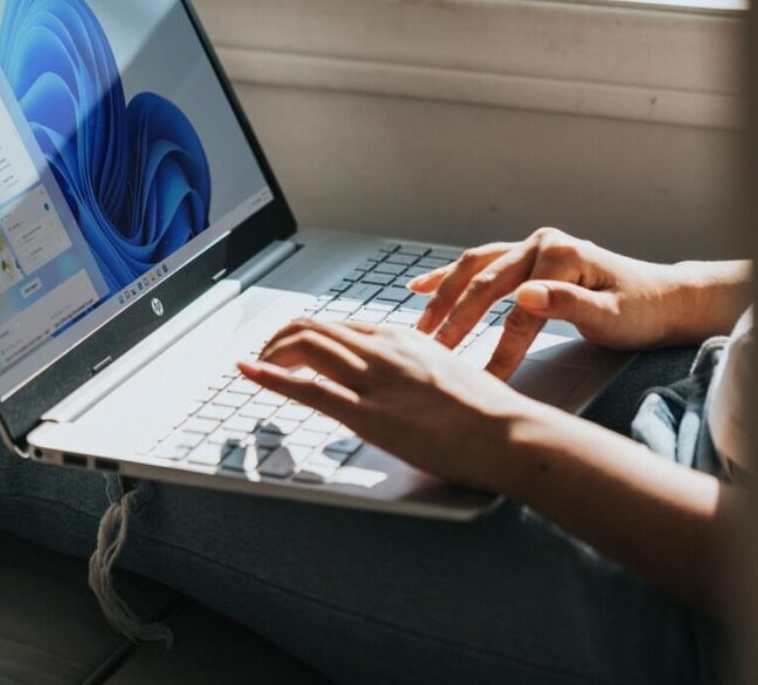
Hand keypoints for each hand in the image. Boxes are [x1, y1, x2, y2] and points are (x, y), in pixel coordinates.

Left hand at [238, 318, 527, 489]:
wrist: (507, 431)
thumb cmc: (488, 412)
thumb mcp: (448, 372)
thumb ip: (418, 369)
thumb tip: (406, 380)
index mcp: (402, 339)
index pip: (340, 326)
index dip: (307, 334)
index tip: (291, 347)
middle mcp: (382, 350)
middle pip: (314, 328)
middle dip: (279, 340)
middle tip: (264, 356)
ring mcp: (373, 380)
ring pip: (304, 346)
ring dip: (271, 354)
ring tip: (256, 366)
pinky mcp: (368, 414)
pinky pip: (308, 388)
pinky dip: (270, 377)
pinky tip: (250, 373)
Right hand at [408, 227, 730, 380]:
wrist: (663, 298)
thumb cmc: (641, 311)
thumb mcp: (612, 316)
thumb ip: (567, 304)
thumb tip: (524, 295)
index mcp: (561, 255)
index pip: (519, 309)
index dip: (498, 347)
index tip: (481, 379)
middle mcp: (541, 243)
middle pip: (486, 284)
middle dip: (456, 321)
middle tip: (433, 353)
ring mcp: (530, 247)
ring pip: (474, 270)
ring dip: (444, 297)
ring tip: (420, 327)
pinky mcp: (525, 258)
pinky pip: (479, 264)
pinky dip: (449, 276)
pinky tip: (420, 287)